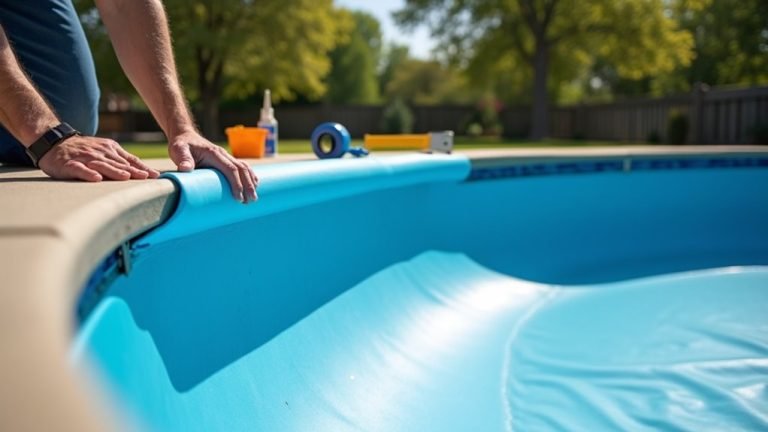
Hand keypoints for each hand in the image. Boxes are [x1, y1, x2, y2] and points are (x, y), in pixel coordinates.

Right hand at [38, 135, 159, 180]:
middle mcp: (100, 153)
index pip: (130, 160)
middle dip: (134, 171)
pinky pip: (80, 169)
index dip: (142, 168)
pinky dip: (88, 173)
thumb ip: (122, 161)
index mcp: (111, 150)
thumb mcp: (105, 152)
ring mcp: (85, 158)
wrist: (55, 143)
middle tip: (147, 178)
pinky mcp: (70, 164)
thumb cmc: (84, 152)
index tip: (155, 176)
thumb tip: (144, 172)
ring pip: (102, 165)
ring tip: (126, 177)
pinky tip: (95, 178)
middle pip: (119, 164)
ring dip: (114, 171)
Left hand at [167, 130, 257, 202]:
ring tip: (253, 197)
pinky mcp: (226, 160)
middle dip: (248, 185)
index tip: (238, 198)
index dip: (237, 183)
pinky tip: (254, 186)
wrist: (184, 135)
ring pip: (245, 168)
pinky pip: (243, 167)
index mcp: (214, 153)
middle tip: (251, 200)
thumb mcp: (178, 150)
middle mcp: (223, 154)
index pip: (230, 169)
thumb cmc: (181, 145)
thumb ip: (183, 159)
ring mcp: (226, 156)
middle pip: (242, 169)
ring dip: (251, 182)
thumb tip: (186, 169)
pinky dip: (250, 176)